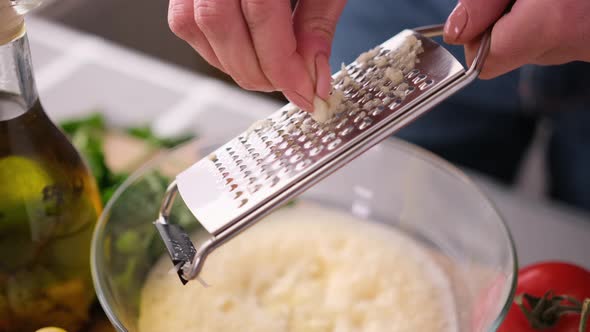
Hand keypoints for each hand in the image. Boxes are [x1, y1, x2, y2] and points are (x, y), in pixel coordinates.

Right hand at [168, 0, 347, 111]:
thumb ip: (318, 24)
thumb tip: (315, 78)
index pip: (262, 18)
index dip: (284, 66)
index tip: (306, 94)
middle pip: (219, 25)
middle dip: (257, 70)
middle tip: (290, 86)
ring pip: (193, 26)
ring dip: (232, 62)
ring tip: (269, 71)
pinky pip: (185, 20)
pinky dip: (213, 46)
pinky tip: (241, 51)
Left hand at [444, 0, 589, 78]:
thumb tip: (456, 33)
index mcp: (553, 21)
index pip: (485, 62)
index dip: (475, 36)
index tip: (481, 9)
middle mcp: (577, 42)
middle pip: (510, 52)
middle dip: (503, 20)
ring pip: (536, 45)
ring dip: (530, 16)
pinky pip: (562, 36)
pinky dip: (556, 15)